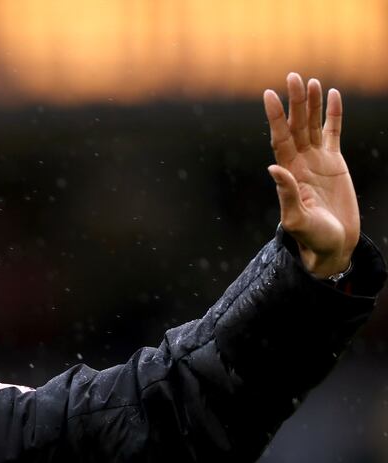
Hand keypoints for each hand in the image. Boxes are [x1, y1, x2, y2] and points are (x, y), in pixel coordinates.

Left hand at [264, 73, 358, 278]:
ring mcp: (316, 160)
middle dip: (295, 102)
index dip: (274, 117)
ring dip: (311, 104)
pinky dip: (333, 114)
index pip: (279, 138)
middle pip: (295, 125)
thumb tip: (274, 168)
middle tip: (293, 76)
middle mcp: (299, 162)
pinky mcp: (334, 161)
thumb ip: (287, 195)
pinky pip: (333, 132)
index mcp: (287, 173)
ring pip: (312, 125)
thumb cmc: (312, 237)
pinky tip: (332, 95)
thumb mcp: (297, 219)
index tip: (269, 95)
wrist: (332, 245)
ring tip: (310, 81)